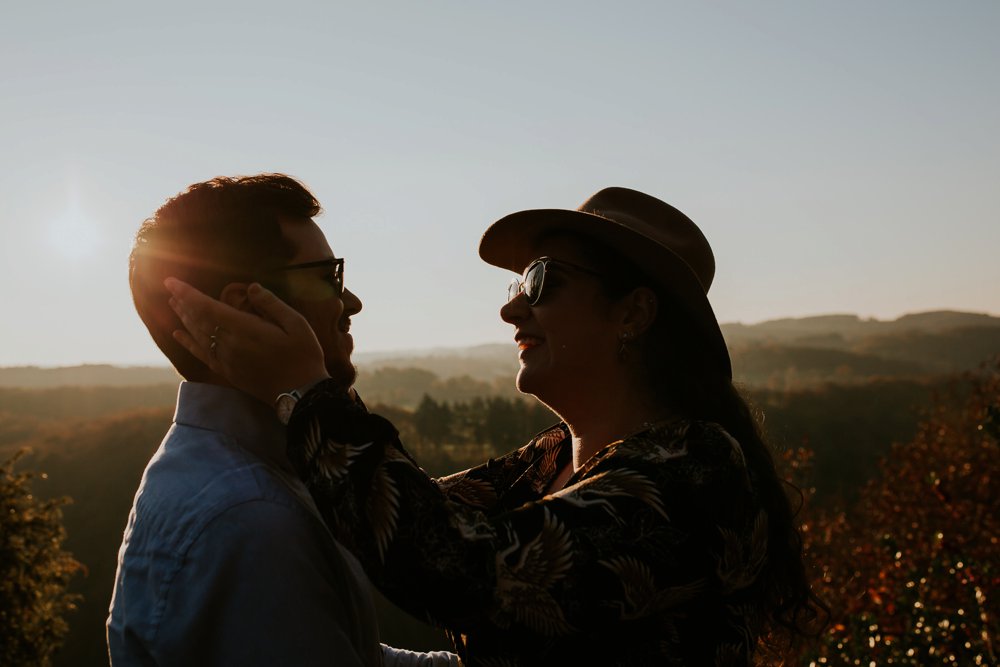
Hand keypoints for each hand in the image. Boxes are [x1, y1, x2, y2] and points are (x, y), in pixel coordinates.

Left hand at [164, 278, 329, 404]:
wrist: (301, 393)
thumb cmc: (303, 356)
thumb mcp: (296, 324)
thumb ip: (272, 304)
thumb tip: (252, 287)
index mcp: (245, 329)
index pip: (208, 307)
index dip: (188, 294)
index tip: (171, 281)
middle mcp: (229, 344)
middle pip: (198, 320)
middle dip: (183, 303)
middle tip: (170, 288)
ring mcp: (226, 359)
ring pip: (198, 335)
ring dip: (184, 318)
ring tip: (173, 304)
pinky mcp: (227, 371)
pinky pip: (202, 354)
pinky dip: (188, 343)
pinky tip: (178, 334)